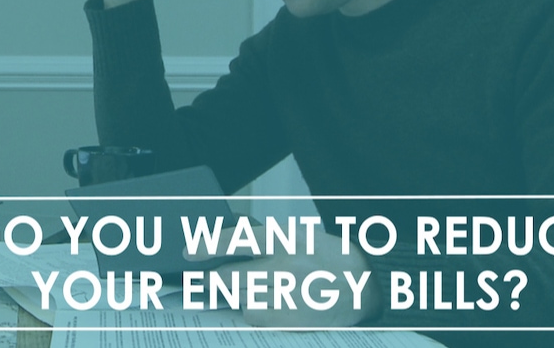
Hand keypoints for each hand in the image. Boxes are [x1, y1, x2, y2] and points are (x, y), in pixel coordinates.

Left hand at [184, 222, 382, 326]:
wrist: (365, 286)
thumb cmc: (332, 258)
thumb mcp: (301, 234)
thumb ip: (266, 236)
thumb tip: (227, 237)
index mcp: (288, 239)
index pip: (237, 239)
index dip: (208, 245)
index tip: (189, 252)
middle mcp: (285, 267)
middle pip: (229, 275)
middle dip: (215, 277)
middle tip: (208, 277)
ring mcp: (286, 296)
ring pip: (238, 296)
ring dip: (235, 293)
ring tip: (249, 287)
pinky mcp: (289, 320)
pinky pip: (251, 315)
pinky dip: (250, 309)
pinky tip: (265, 301)